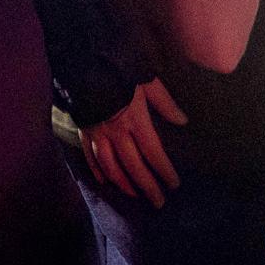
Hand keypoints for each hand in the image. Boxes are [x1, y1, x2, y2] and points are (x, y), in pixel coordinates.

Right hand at [77, 78, 188, 207]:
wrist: (83, 62)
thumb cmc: (119, 69)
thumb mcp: (147, 81)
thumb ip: (164, 102)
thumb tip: (182, 120)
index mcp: (135, 119)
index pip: (153, 152)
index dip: (164, 170)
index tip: (174, 184)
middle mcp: (116, 132)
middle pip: (134, 166)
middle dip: (148, 186)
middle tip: (158, 202)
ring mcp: (97, 134)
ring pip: (111, 167)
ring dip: (124, 184)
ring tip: (135, 194)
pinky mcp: (83, 131)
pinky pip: (90, 157)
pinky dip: (98, 171)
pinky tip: (106, 181)